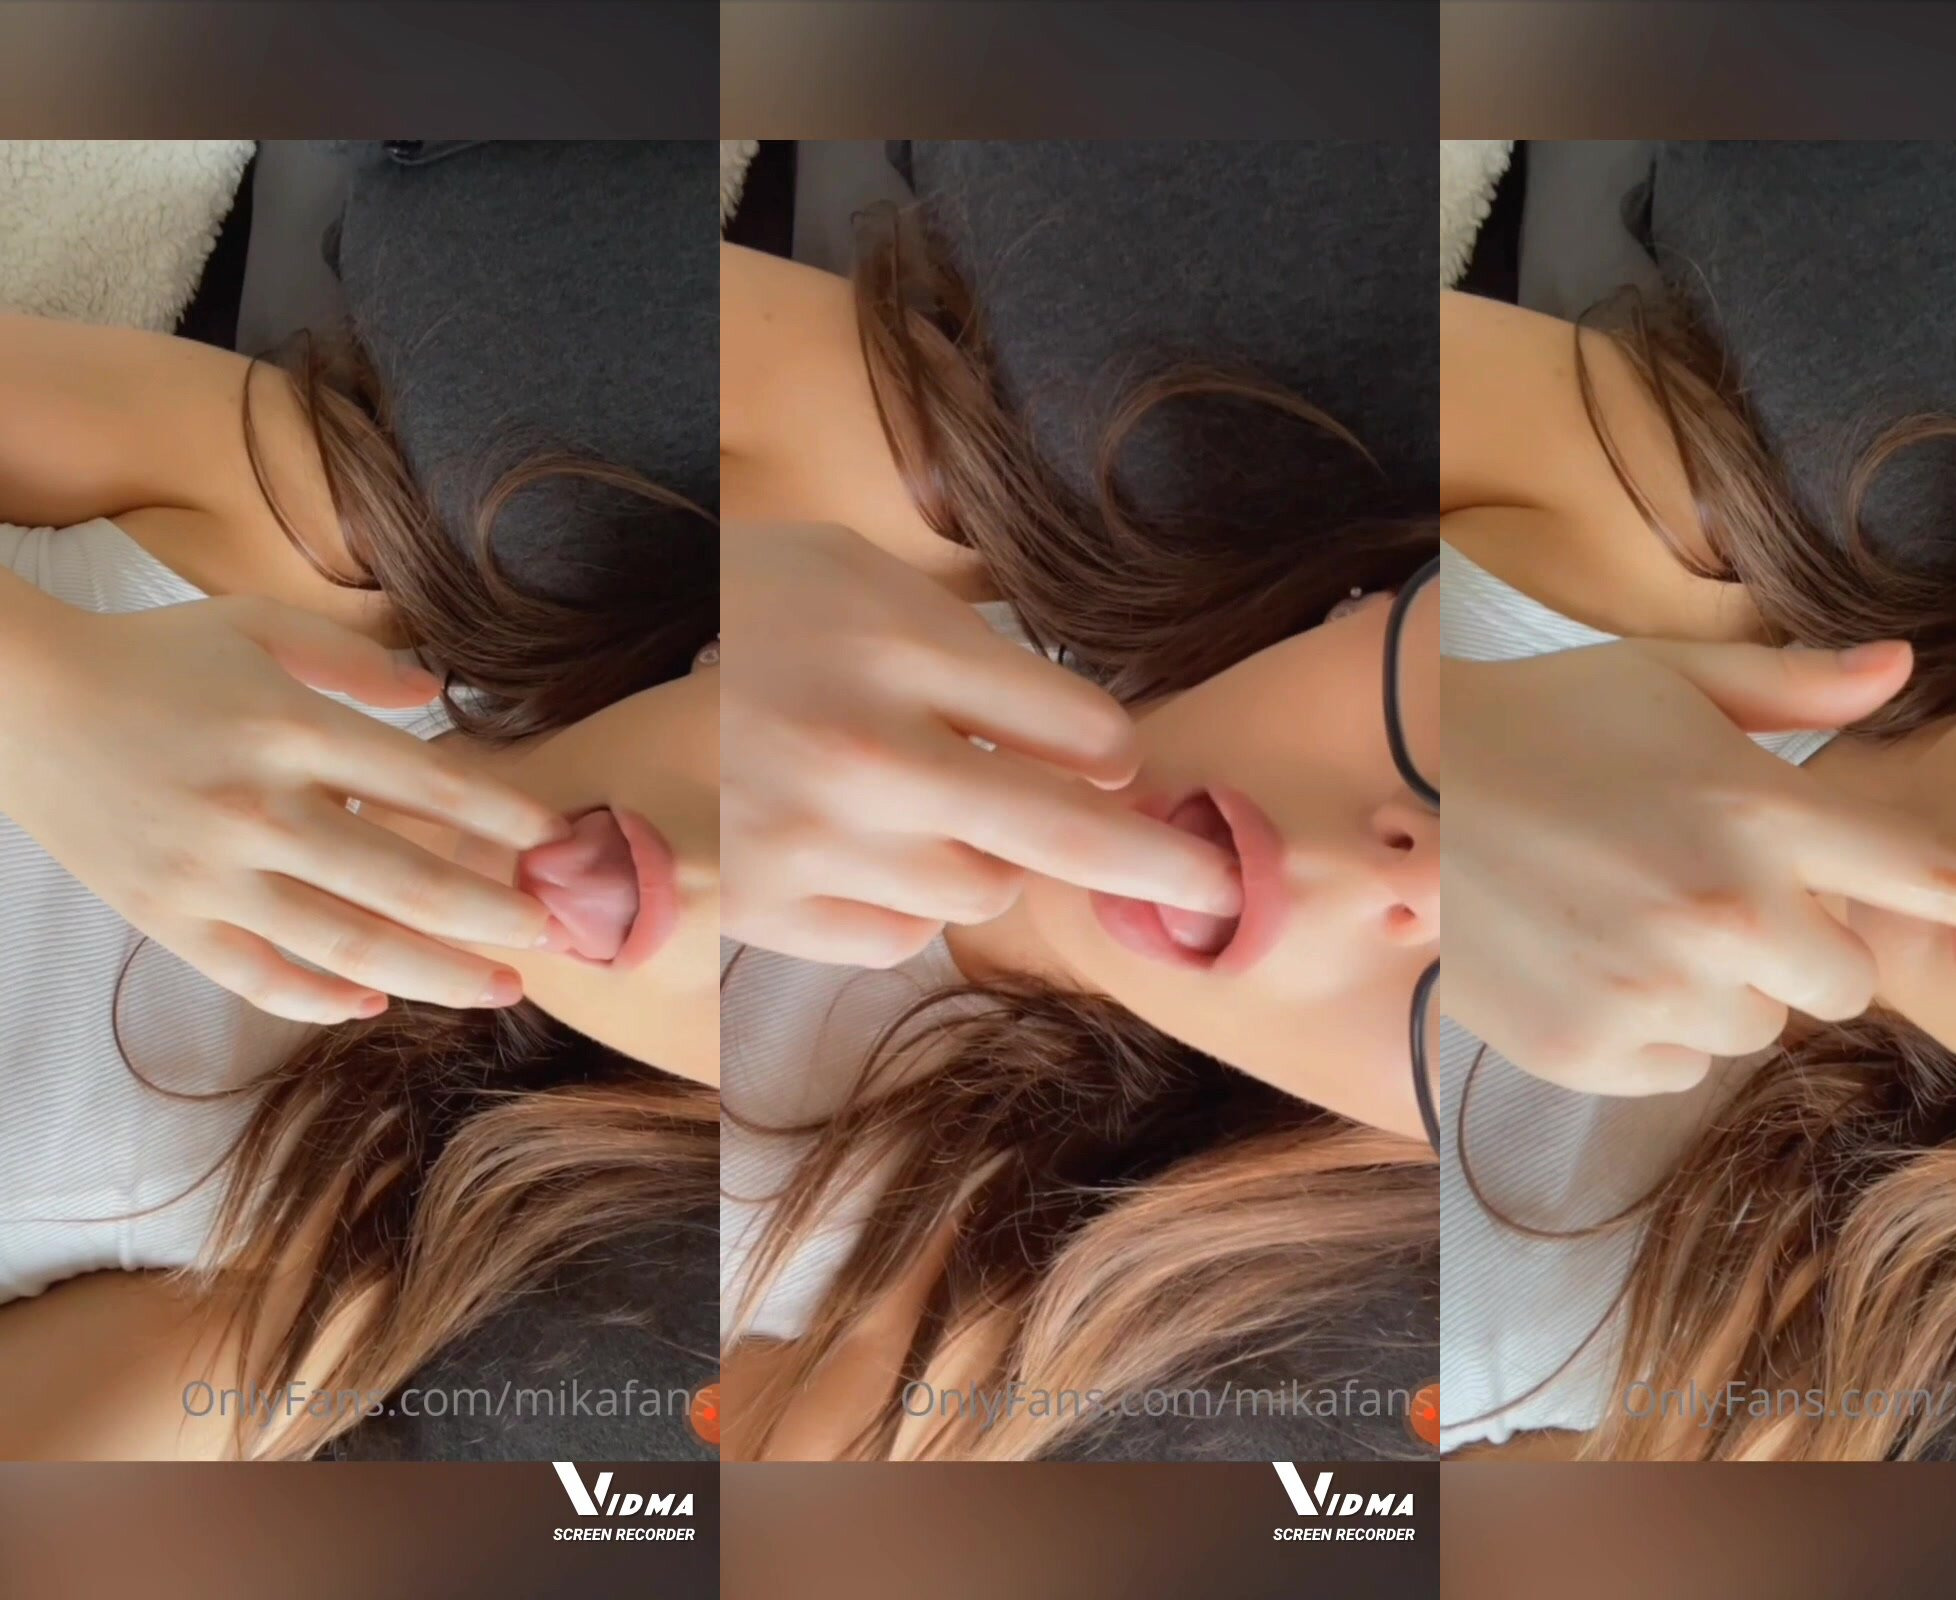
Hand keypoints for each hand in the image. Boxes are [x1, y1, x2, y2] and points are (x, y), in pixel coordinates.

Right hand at [0, 594, 572, 1020]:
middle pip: (401, 881)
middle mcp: (257, 807)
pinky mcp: (167, 918)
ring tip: (501, 989)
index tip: (552, 842)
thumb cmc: (151, 658)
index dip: (500, 818)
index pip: (424, 784)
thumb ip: (353, 658)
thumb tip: (434, 688)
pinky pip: (257, 976)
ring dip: (436, 973)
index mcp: (289, 728)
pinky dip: (319, 998)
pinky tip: (375, 1003)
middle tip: (553, 933)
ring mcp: (210, 872)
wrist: (16, 702)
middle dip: (490, 914)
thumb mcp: (257, 628)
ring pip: (345, 943)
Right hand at [718, 521, 1242, 966]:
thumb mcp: (860, 575)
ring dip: (991, 865)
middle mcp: (863, 746)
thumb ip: (976, 650)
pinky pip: (902, 937)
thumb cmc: (752, 616)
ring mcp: (815, 837)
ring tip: (932, 816)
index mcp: (894, 641)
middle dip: (1157, 865)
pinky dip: (912, 909)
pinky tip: (873, 855)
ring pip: (981, 892)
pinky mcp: (771, 908)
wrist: (595, 694)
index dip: (1117, 755)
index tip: (1120, 769)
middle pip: (1058, 831)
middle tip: (1219, 890)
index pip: (1075, 725)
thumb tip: (1095, 752)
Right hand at [1440, 637, 1955, 1093]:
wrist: (1391, 790)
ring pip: (1749, 1028)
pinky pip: (1671, 1067)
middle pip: (1839, 978)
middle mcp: (1723, 907)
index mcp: (1760, 808)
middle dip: (1791, 938)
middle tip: (1699, 879)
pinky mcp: (1589, 1048)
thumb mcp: (1662, 677)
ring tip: (1621, 911)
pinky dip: (1641, 1027)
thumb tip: (1897, 667)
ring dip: (1710, 984)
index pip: (1934, 876)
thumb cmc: (1536, 718)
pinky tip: (1582, 956)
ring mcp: (1653, 987)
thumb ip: (1793, 685)